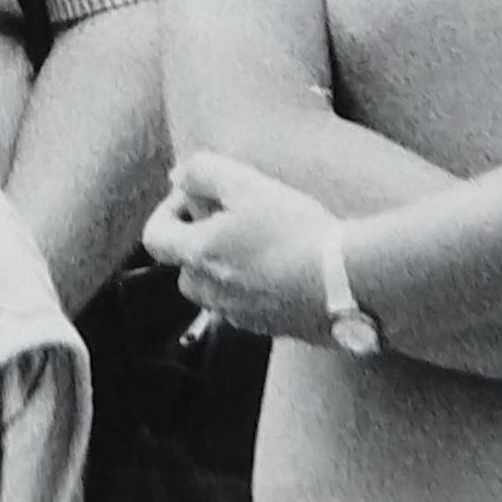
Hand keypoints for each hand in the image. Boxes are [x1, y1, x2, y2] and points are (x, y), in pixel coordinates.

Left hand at [141, 150, 336, 345]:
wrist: (347, 281)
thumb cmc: (295, 230)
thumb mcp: (247, 184)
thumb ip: (203, 172)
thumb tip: (178, 177)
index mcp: (200, 257)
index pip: (155, 238)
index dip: (168, 210)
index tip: (197, 196)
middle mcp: (213, 294)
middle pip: (184, 267)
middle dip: (199, 239)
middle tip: (234, 216)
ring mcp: (242, 316)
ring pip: (216, 289)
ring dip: (226, 265)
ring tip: (263, 240)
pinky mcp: (272, 329)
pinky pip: (247, 305)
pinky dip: (254, 286)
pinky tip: (286, 266)